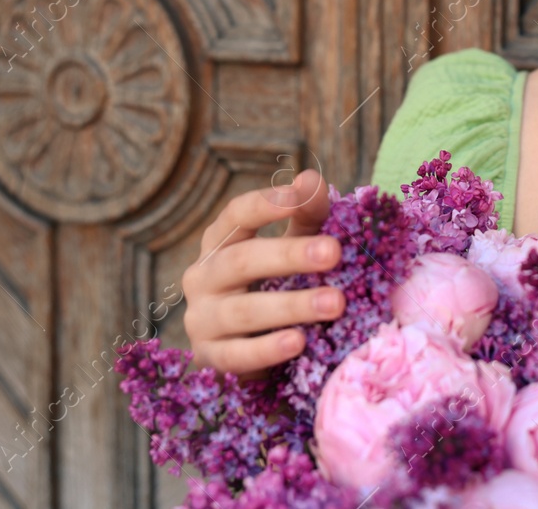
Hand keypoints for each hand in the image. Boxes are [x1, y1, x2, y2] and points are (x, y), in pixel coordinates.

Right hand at [180, 168, 345, 377]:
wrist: (246, 350)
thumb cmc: (273, 284)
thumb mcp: (292, 245)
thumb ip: (305, 215)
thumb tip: (312, 179)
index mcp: (220, 243)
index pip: (236, 216)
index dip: (266, 204)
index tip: (300, 195)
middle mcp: (203, 277)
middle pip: (242, 260)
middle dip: (289, 255)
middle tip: (334, 251)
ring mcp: (202, 319)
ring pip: (243, 311)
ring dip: (292, 305)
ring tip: (335, 302)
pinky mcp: (209, 359)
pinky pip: (237, 355)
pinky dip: (267, 349)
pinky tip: (299, 342)